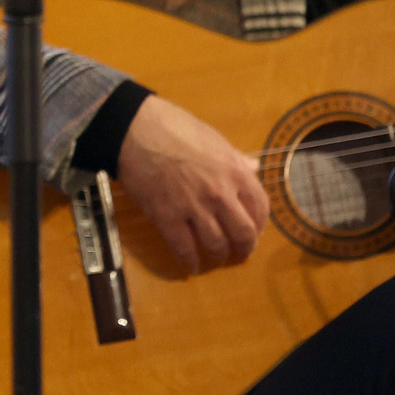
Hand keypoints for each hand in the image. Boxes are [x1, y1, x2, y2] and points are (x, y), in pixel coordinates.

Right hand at [117, 96, 268, 274]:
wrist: (134, 130)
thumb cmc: (174, 127)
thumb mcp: (213, 138)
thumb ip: (235, 158)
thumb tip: (252, 167)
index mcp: (234, 172)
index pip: (260, 207)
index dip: (259, 224)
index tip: (253, 229)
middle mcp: (221, 194)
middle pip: (243, 233)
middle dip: (244, 248)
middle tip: (239, 253)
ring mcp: (194, 208)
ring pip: (216, 244)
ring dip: (218, 257)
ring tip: (214, 259)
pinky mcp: (167, 218)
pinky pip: (184, 248)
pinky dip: (190, 262)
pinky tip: (191, 267)